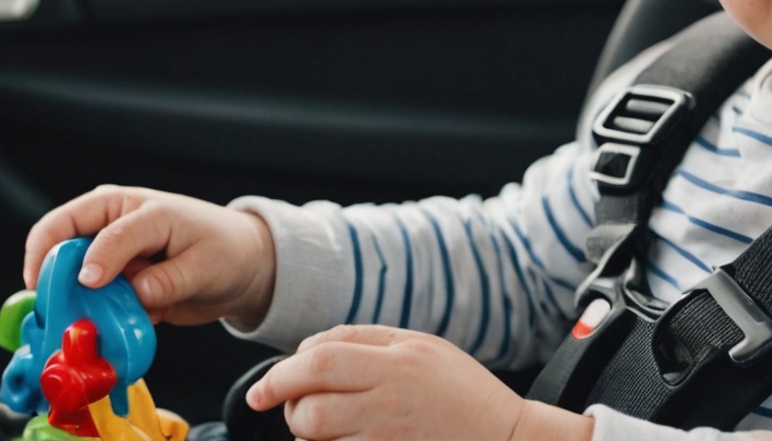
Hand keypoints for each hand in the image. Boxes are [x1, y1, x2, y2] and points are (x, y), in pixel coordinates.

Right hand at [22, 185, 276, 326]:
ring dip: (67, 302)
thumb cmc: (226, 250)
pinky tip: (101, 333)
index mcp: (133, 208)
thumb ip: (167, 280)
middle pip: (58, 240)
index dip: (87, 257)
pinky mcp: (115, 286)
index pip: (96, 228)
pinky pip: (90, 302)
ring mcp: (110, 257)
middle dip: (50, 273)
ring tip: (73, 326)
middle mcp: (112, 226)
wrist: (244, 269)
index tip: (88, 284)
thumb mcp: (203, 263)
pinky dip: (88, 319)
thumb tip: (136, 294)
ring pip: (67, 276)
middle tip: (50, 306)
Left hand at [249, 326, 592, 440]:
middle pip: (311, 400)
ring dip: (305, 430)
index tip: (263, 389)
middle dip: (287, 405)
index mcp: (399, 358)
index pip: (320, 358)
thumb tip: (308, 349)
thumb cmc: (463, 391)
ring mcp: (390, 433)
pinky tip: (343, 440)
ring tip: (319, 425)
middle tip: (289, 407)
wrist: (508, 439)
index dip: (281, 373)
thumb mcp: (423, 347)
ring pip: (318, 432)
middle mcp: (392, 395)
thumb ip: (367, 340)